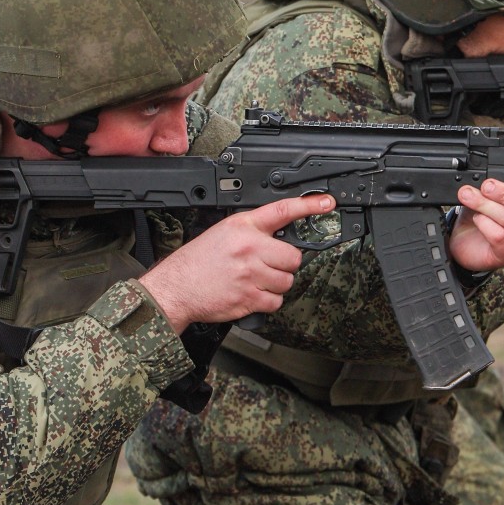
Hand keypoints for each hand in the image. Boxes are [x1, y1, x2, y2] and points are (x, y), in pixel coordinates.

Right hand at [138, 193, 335, 333]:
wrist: (176, 288)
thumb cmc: (197, 261)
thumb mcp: (223, 232)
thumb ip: (251, 231)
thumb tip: (278, 235)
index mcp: (243, 227)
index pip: (282, 211)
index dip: (309, 206)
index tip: (327, 203)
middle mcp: (249, 248)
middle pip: (293, 257)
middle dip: (284, 264)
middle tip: (267, 265)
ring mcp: (250, 274)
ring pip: (287, 281)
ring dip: (275, 284)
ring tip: (254, 281)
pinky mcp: (249, 298)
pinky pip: (276, 301)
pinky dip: (268, 301)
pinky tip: (251, 294)